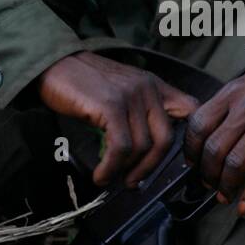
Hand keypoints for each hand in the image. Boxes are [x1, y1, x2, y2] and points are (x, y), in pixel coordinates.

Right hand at [38, 52, 197, 188]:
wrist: (53, 64)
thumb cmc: (83, 83)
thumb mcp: (121, 91)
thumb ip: (138, 112)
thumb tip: (145, 153)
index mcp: (154, 85)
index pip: (190, 109)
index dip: (190, 137)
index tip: (171, 160)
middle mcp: (147, 88)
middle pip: (166, 139)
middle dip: (149, 167)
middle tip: (132, 181)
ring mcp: (130, 95)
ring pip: (143, 147)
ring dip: (126, 171)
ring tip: (110, 178)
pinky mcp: (111, 105)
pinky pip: (121, 146)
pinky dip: (111, 167)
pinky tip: (101, 174)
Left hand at [183, 62, 244, 215]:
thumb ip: (228, 106)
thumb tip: (208, 133)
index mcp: (233, 93)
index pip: (199, 124)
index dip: (191, 149)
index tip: (192, 162)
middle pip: (214, 149)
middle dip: (207, 174)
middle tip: (208, 184)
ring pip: (234, 164)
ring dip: (226, 186)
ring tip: (225, 195)